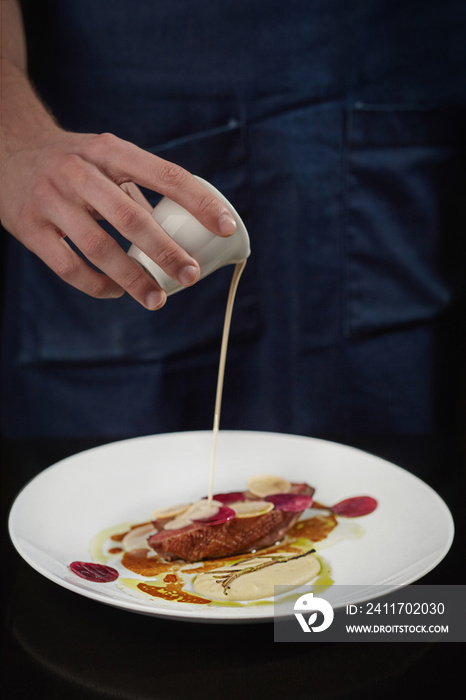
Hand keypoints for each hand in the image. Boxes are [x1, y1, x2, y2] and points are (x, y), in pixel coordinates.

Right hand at [1, 127, 236, 308]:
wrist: (7, 148)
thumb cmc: (73, 160)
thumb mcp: (105, 155)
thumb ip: (140, 184)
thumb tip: (185, 226)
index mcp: (109, 151)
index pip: (164, 174)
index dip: (199, 202)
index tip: (226, 227)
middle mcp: (79, 172)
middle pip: (131, 218)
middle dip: (166, 252)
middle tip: (190, 275)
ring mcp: (51, 200)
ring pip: (99, 247)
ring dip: (133, 278)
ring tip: (157, 299)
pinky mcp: (29, 228)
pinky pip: (68, 267)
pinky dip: (97, 286)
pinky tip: (116, 292)